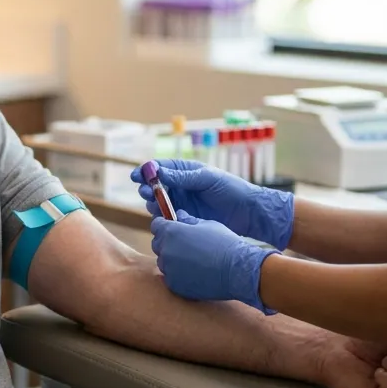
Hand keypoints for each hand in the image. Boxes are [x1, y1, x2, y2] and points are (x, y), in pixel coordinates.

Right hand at [130, 159, 294, 249]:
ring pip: (159, 202)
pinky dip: (162, 217)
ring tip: (153, 205)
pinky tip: (163, 217)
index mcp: (186, 171)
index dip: (147, 171)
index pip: (161, 168)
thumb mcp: (208, 179)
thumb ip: (184, 177)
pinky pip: (168, 217)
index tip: (137, 176)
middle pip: (156, 186)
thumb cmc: (232, 190)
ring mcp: (183, 203)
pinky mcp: (186, 219)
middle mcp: (182, 186)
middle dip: (147, 188)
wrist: (249, 213)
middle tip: (145, 193)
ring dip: (153, 203)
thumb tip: (160, 173)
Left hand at [151, 210, 278, 313]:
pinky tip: (194, 273)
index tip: (173, 229)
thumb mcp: (207, 225)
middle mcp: (165, 250)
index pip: (157, 225)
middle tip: (185, 245)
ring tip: (192, 261)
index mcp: (171, 232)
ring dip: (172, 260)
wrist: (237, 270)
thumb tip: (179, 216)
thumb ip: (189, 220)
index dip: (165, 226)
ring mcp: (169, 269)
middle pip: (157, 244)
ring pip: (164, 261)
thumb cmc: (225, 243)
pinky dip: (178, 275)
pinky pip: (170, 277)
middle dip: (167, 243)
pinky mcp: (175, 285)